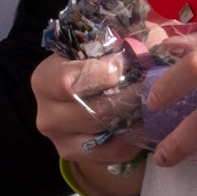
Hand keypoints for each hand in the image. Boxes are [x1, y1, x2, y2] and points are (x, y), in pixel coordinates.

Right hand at [32, 51, 146, 195]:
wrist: (85, 89)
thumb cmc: (97, 60)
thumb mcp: (108, 42)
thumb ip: (125, 40)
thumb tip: (151, 48)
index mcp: (45, 78)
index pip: (67, 83)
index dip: (100, 75)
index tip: (125, 65)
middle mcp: (46, 112)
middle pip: (89, 114)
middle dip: (125, 100)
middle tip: (151, 88)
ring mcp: (58, 138)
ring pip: (101, 136)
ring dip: (130, 122)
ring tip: (150, 107)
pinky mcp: (74, 155)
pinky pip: (109, 154)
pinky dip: (129, 142)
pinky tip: (141, 126)